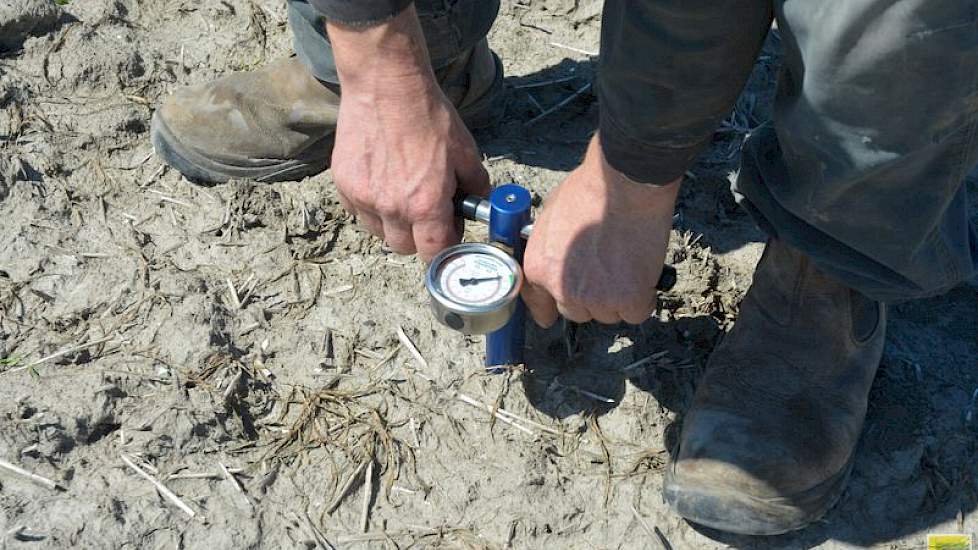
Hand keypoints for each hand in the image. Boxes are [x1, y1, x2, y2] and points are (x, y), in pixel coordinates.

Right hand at [327, 6, 489, 260]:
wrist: (386, 86)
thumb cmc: (427, 116)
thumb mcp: (465, 151)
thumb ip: (475, 185)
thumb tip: (477, 203)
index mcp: (426, 204)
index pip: (434, 252)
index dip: (444, 246)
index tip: (447, 233)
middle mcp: (392, 208)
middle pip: (404, 248)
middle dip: (418, 236)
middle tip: (426, 212)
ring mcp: (364, 198)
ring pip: (379, 232)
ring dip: (392, 224)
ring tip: (401, 195)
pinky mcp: (344, 185)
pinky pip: (358, 212)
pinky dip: (370, 205)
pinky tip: (381, 181)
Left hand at [522, 135, 679, 326]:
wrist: (623, 183)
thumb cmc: (589, 190)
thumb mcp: (550, 217)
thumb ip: (549, 248)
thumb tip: (557, 259)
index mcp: (540, 269)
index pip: (540, 306)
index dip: (550, 309)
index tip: (552, 315)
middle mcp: (564, 290)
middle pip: (578, 312)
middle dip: (592, 297)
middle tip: (607, 271)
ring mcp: (597, 298)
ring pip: (609, 314)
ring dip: (619, 297)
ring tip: (627, 264)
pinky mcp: (628, 298)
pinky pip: (636, 313)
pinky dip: (643, 298)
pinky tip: (643, 274)